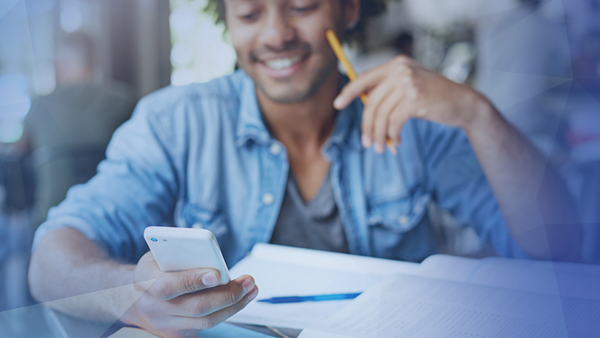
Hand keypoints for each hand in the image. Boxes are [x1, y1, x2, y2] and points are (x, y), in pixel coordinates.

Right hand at [120, 251, 257, 337]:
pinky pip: (207, 326)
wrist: (132, 300)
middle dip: (227, 294)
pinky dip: (227, 311)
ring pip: (207, 321)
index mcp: (146, 283)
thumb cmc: (153, 271)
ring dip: (234, 305)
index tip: (217, 274)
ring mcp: (167, 326)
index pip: (169, 286)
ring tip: (251, 289)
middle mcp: (155, 308)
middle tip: (248, 281)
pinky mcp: (178, 336)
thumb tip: (210, 253)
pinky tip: (242, 298)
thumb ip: (180, 254)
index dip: (193, 280)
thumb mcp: (158, 255)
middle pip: (197, 307)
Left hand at [333, 56, 487, 153]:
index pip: (365, 77)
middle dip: (367, 125)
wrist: (463, 103)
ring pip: (381, 114)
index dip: (349, 91)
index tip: (338, 105)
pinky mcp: (415, 99)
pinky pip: (394, 122)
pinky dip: (392, 135)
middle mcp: (400, 70)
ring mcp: (408, 83)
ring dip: (379, 135)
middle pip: (371, 101)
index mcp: (396, 64)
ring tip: (379, 148)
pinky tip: (396, 142)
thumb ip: (388, 91)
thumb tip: (361, 105)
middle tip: (367, 143)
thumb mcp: (409, 87)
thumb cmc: (434, 97)